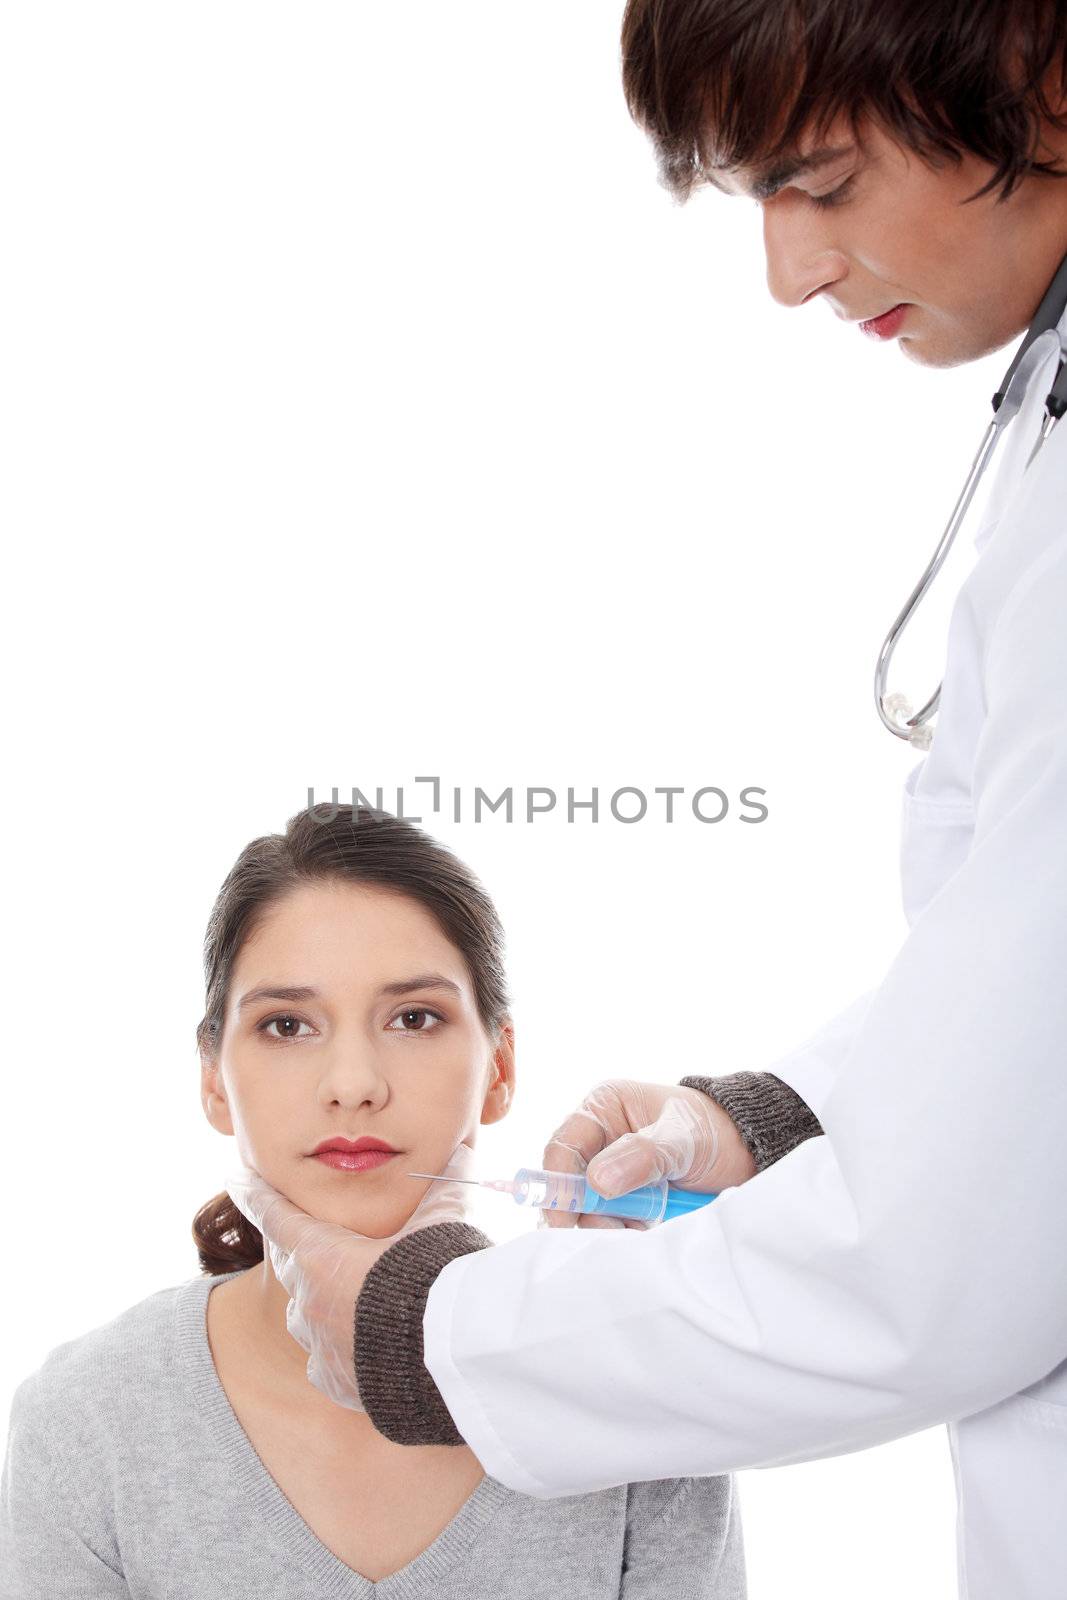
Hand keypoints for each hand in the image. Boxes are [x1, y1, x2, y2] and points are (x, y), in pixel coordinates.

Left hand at [226, 1141, 476, 1407]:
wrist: (450, 1353)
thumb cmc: (436, 1276)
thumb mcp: (439, 1220)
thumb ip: (444, 1186)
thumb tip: (461, 1154)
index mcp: (321, 1255)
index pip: (276, 1215)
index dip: (257, 1194)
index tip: (236, 1179)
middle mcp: (309, 1300)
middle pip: (288, 1265)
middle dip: (293, 1246)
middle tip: (297, 1234)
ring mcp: (320, 1346)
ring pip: (304, 1316)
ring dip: (316, 1301)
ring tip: (338, 1294)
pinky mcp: (339, 1382)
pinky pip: (324, 1363)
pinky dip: (334, 1350)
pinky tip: (351, 1348)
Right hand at [540, 1080, 756, 1229]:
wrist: (749, 1151)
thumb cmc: (714, 1130)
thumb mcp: (683, 1137)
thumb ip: (642, 1154)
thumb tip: (597, 1181)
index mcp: (604, 1108)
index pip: (563, 1147)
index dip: (558, 1184)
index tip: (565, 1219)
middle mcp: (601, 1138)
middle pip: (571, 1183)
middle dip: (588, 1210)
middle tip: (615, 1229)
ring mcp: (613, 1169)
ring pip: (590, 1207)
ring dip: (610, 1223)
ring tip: (644, 1223)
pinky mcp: (628, 1197)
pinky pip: (612, 1219)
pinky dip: (625, 1229)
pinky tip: (647, 1227)